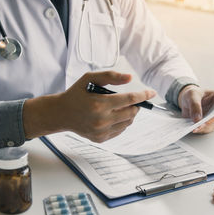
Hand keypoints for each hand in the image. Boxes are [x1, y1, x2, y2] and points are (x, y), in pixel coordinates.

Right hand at [23, 71, 155, 141]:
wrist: (61, 114)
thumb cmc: (77, 93)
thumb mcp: (90, 78)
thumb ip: (111, 76)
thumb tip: (130, 78)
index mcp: (99, 104)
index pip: (129, 99)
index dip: (143, 95)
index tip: (152, 93)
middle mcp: (101, 120)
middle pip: (131, 113)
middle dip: (136, 105)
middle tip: (133, 100)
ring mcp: (101, 131)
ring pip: (127, 123)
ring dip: (130, 114)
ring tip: (121, 107)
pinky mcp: (101, 138)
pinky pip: (120, 130)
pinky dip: (121, 122)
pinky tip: (114, 116)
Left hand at [177, 85, 213, 133]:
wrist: (187, 101)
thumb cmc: (193, 95)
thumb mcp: (192, 95)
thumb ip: (194, 105)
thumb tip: (197, 119)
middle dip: (212, 121)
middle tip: (203, 124)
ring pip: (213, 125)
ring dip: (205, 127)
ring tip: (195, 128)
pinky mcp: (209, 125)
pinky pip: (206, 129)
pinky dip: (200, 130)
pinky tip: (194, 129)